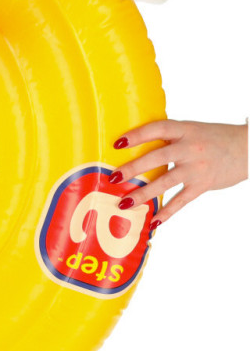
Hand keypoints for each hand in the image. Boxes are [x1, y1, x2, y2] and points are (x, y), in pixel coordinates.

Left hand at [109, 120, 248, 228]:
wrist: (248, 148)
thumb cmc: (213, 139)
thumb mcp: (191, 130)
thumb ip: (169, 137)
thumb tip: (135, 148)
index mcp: (184, 129)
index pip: (157, 129)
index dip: (137, 135)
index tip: (117, 144)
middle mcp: (190, 147)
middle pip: (157, 157)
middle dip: (133, 168)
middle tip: (113, 178)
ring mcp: (197, 167)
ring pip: (166, 182)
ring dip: (143, 194)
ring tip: (124, 203)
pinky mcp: (203, 184)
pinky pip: (181, 200)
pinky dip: (167, 212)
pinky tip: (153, 222)